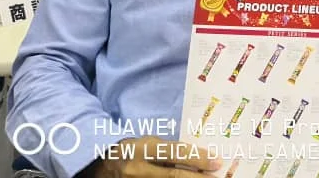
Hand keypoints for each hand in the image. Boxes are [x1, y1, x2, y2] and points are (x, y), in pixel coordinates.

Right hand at [86, 137, 219, 177]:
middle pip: (174, 176)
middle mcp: (138, 169)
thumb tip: (198, 157)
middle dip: (199, 177)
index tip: (217, 161)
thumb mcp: (148, 144)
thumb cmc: (131, 151)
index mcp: (143, 149)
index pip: (175, 153)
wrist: (100, 168)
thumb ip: (169, 150)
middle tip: (218, 176)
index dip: (198, 158)